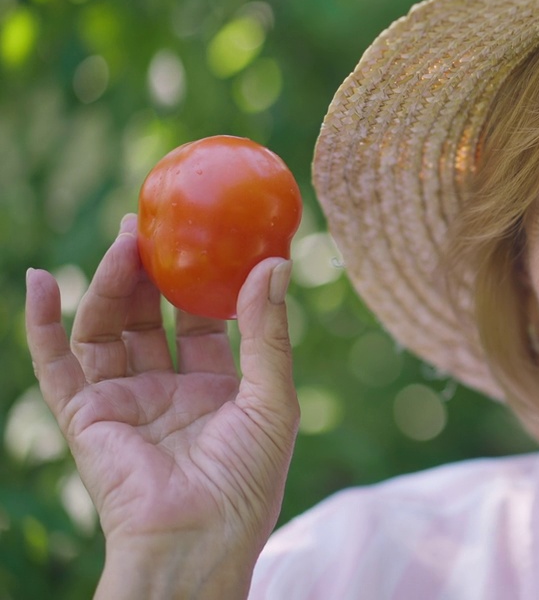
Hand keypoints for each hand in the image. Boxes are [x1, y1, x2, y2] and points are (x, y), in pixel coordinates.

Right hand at [25, 215, 299, 597]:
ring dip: (113, 283)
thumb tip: (274, 264)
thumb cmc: (248, 480)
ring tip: (125, 240)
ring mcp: (125, 402)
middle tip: (153, 222)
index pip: (206, 321)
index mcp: (217, 390)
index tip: (207, 235)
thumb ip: (268, 333)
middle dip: (151, 271)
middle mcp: (168, 392)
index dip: (204, 280)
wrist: (199, 540)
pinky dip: (42, 323)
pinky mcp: (86, 416)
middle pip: (153, 317)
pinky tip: (40, 279)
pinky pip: (56, 363)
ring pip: (110, 328)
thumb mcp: (273, 399)